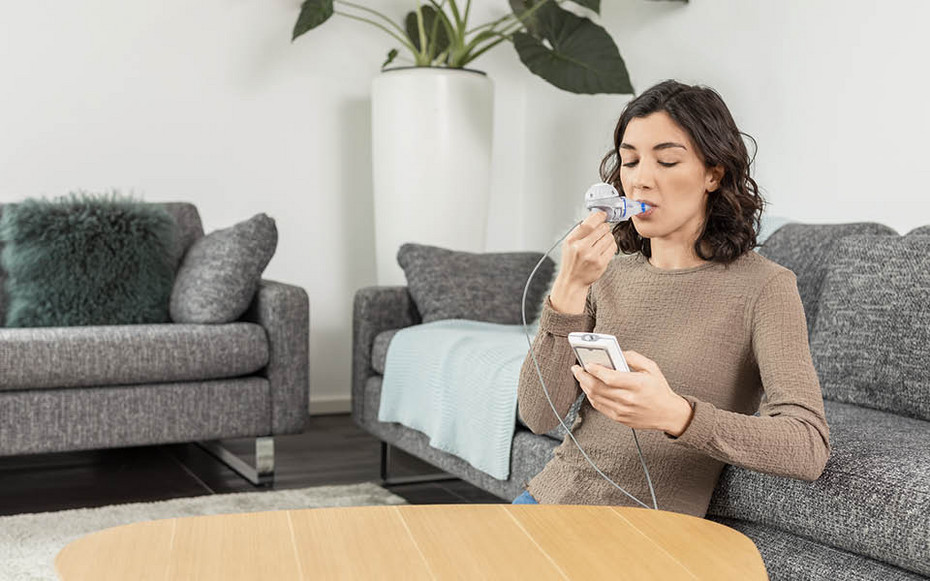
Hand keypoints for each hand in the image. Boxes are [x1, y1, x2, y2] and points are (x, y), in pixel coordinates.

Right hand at [557, 210, 617, 288]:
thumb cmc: (571, 262)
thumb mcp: (569, 244)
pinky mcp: (601, 263)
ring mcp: (592, 256)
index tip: (602, 215)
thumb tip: (594, 216)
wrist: (572, 281)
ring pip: (609, 237)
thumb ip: (580, 231)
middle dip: (605, 227)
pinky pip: (613, 247)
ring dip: (608, 236)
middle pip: (602, 228)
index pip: (588, 223)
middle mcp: (581, 248)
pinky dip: (611, 245)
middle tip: (603, 230)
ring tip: (602, 242)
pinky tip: (605, 248)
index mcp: (572, 241)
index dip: (598, 216)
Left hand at [571, 350, 692, 434]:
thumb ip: (633, 357)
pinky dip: (591, 396)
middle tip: (576, 368)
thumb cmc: (659, 389)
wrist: (668, 413)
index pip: (609, 377)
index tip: (586, 363)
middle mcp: (628, 399)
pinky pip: (599, 407)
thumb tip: (616, 353)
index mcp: (637, 384)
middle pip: (597, 388)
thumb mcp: (651, 367)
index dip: (595, 370)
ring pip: (595, 397)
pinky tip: (589, 388)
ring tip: (581, 376)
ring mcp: (622, 410)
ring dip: (584, 386)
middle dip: (583, 376)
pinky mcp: (619, 418)